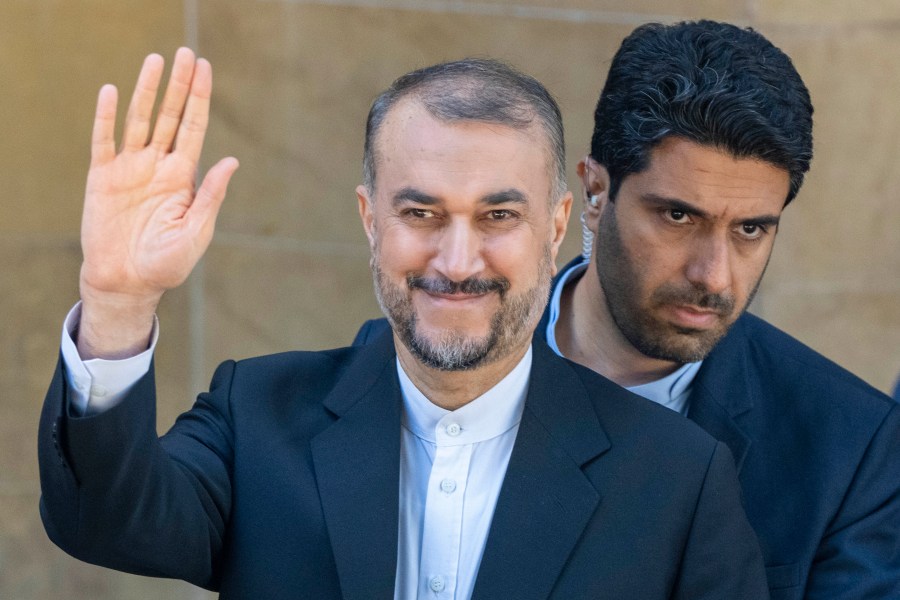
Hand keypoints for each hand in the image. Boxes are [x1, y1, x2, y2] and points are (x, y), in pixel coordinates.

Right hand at [77, 48, 238, 358]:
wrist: (128, 282)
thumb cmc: (167, 262)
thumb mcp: (196, 231)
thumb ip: (211, 196)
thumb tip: (232, 161)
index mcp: (184, 176)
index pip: (194, 127)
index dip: (200, 98)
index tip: (205, 68)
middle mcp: (158, 165)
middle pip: (170, 116)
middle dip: (179, 85)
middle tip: (185, 53)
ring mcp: (130, 169)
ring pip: (139, 120)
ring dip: (146, 91)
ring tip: (154, 61)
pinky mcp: (103, 178)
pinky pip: (104, 141)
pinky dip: (107, 117)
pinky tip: (112, 92)